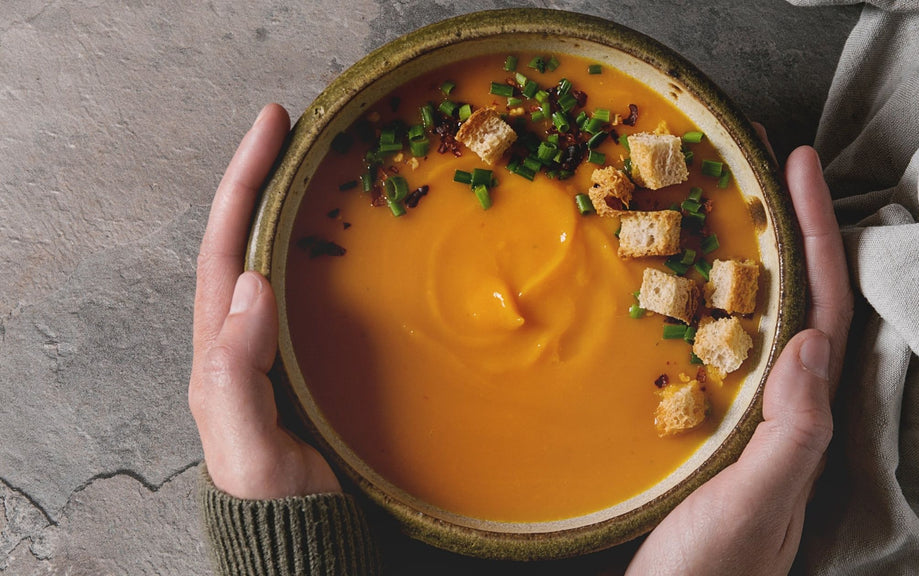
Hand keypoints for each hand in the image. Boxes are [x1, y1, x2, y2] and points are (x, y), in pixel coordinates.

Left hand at [189, 104, 341, 499]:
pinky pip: (306, 286)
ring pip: (273, 256)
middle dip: (261, 176)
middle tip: (291, 124)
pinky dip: (318, 247)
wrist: (300, 535)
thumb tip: (253, 284)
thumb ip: (237, 375)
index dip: (243, 184)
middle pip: (243, 237)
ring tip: (317, 161)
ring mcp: (271, 344)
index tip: (271, 128)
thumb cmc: (276, 498)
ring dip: (288, 204)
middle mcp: (238, 336)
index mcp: (219, 350)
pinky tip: (345, 235)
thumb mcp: (248, 448)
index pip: (225, 247)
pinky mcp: (304, 356)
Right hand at [626, 143, 853, 574]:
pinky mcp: (709, 426)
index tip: (795, 167)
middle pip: (799, 299)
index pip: (822, 308)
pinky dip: (712, 300)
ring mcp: (746, 416)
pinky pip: (721, 346)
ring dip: (753, 255)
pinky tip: (685, 282)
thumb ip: (792, 433)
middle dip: (792, 227)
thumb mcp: (753, 506)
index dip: (815, 233)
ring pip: (759, 318)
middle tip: (766, 165)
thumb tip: (811, 340)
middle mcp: (784, 409)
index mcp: (803, 419)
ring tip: (731, 204)